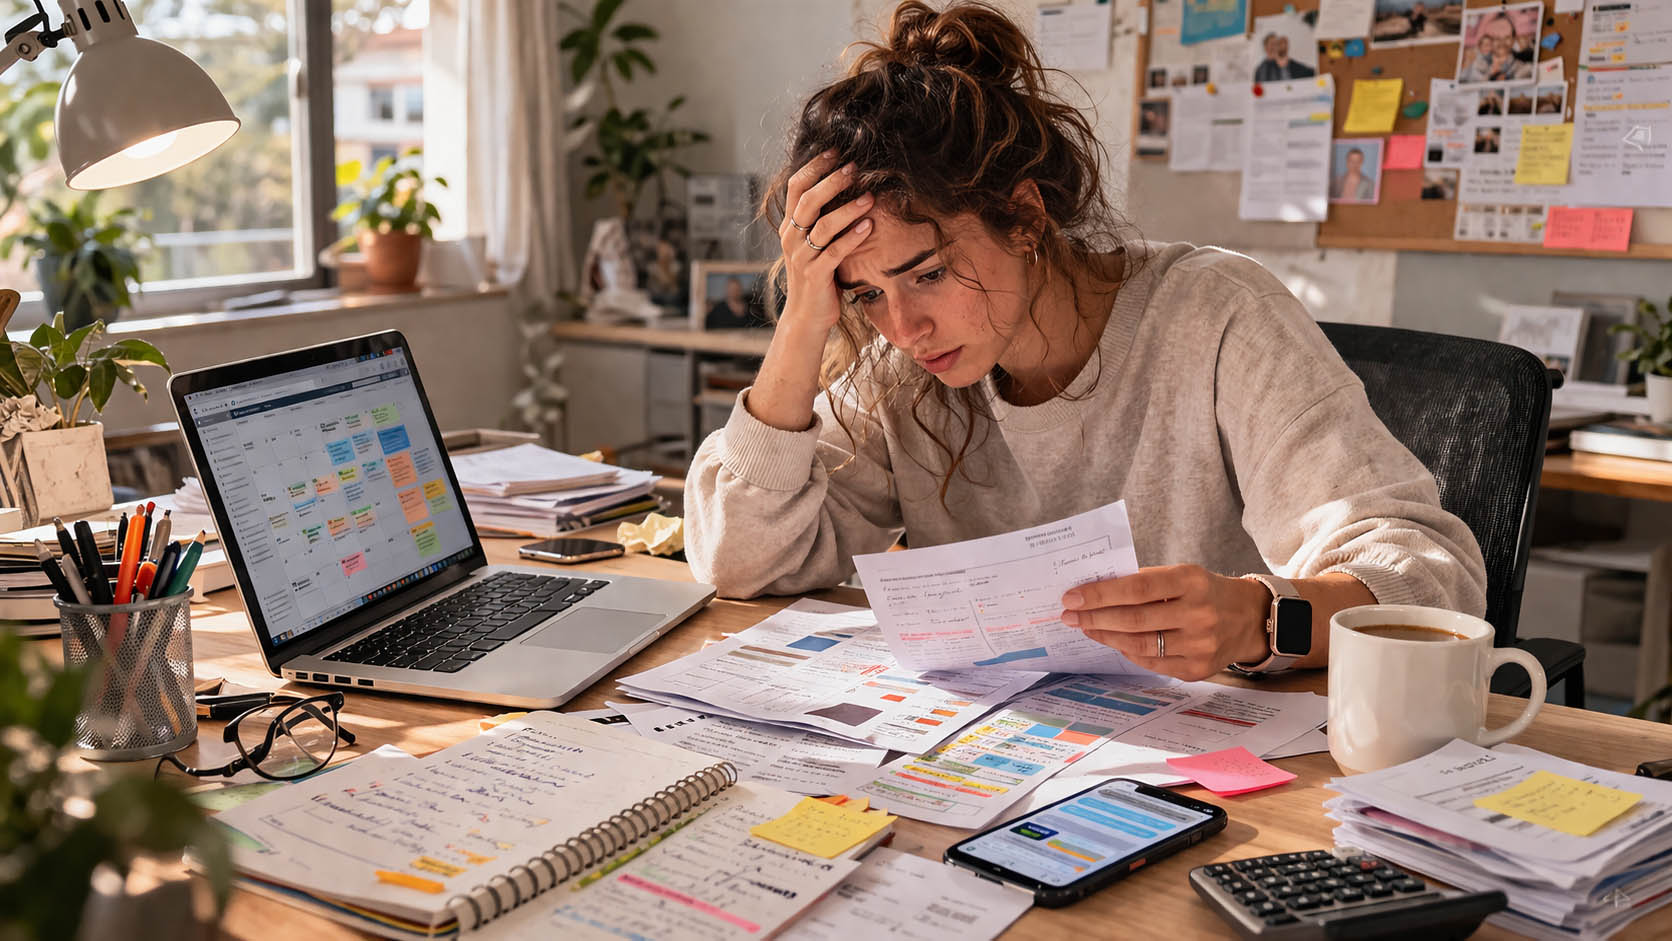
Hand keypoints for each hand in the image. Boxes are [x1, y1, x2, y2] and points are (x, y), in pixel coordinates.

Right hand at [776, 151, 873, 335]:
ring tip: (870, 197)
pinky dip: (852, 237)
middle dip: (832, 181)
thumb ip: (819, 219)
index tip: (836, 151)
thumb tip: (842, 187)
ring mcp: (801, 257)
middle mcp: (790, 238)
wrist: (806, 317)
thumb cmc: (816, 276)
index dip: (815, 166)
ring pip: (822, 225)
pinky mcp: (815, 274)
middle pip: (807, 200)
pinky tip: (868, 226)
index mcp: (789, 226)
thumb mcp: (812, 244)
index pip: (796, 187)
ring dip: (847, 209)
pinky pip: (834, 251)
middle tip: (854, 167)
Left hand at [1060, 565, 1270, 680]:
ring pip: (1140, 644)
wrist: (1250, 619)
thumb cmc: (1206, 592)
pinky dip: (1127, 651)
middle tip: (1068, 615)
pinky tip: (1112, 641)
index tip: (1072, 596)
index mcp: (1192, 581)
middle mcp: (1199, 614)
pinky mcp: (1197, 669)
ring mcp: (1200, 645)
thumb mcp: (1183, 575)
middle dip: (1094, 617)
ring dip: (1105, 636)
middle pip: (1134, 619)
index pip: (1138, 586)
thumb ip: (1145, 581)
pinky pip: (1152, 663)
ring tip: (1085, 628)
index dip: (1101, 593)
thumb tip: (1097, 591)